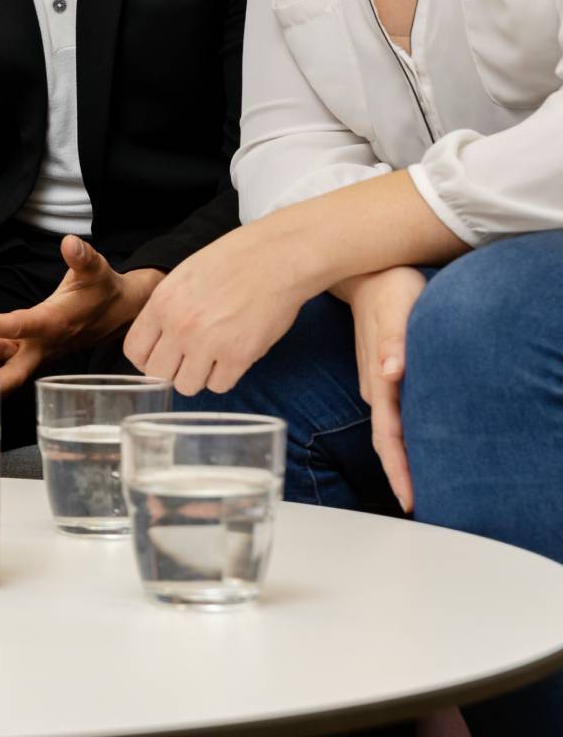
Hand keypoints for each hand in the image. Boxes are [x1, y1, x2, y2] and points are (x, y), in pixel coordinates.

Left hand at [0, 236, 161, 392]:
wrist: (117, 314)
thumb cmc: (102, 291)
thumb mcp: (96, 271)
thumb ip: (82, 258)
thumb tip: (69, 243)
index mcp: (54, 325)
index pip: (21, 327)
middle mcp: (41, 346)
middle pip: (9, 374)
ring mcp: (33, 353)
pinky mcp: (27, 353)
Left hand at [123, 220, 317, 394]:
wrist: (277, 258)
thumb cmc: (234, 261)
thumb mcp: (183, 276)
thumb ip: (166, 308)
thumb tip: (159, 338)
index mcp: (162, 303)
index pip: (134, 351)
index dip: (147, 359)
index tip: (161, 357)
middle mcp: (180, 326)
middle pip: (157, 374)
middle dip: (171, 370)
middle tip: (189, 358)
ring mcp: (208, 344)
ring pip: (186, 386)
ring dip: (198, 376)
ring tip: (213, 356)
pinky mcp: (239, 356)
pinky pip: (219, 386)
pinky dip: (224, 377)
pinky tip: (232, 357)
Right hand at [346, 266, 425, 511]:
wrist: (365, 273)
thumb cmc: (388, 288)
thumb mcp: (397, 307)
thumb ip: (394, 341)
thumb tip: (392, 373)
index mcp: (379, 379)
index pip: (389, 435)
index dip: (398, 468)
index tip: (408, 499)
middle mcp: (375, 388)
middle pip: (387, 441)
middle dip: (400, 475)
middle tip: (415, 506)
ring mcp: (376, 384)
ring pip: (389, 430)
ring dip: (400, 459)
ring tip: (414, 488)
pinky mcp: (381, 376)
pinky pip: (391, 416)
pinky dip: (400, 438)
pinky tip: (408, 447)